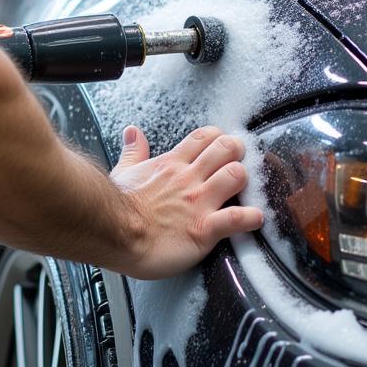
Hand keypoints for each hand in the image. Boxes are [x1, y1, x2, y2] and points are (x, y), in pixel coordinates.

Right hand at [110, 125, 263, 280]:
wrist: (111, 234)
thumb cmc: (116, 208)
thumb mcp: (122, 172)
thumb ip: (133, 152)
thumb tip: (133, 132)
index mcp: (171, 165)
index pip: (204, 137)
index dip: (219, 139)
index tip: (223, 148)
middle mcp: (188, 180)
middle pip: (227, 148)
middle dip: (239, 153)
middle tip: (239, 164)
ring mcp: (198, 203)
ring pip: (236, 175)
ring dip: (247, 182)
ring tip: (246, 191)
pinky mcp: (203, 229)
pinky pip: (237, 218)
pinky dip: (251, 218)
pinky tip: (255, 219)